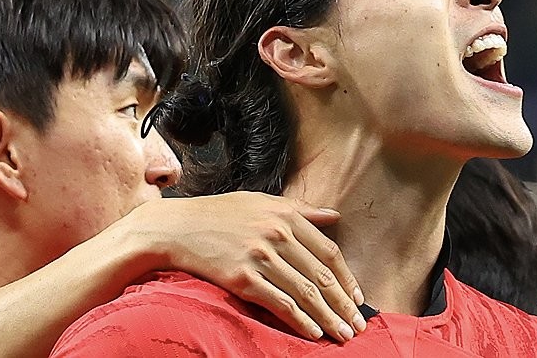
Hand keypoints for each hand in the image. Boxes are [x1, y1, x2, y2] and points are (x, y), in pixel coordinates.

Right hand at [124, 192, 365, 341]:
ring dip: (328, 318)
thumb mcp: (264, 201)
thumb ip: (302, 209)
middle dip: (343, 304)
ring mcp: (261, 257)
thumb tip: (334, 215)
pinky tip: (313, 332)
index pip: (329, 252)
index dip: (347, 278)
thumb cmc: (222, 213)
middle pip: (322, 276)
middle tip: (358, 325)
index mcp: (287, 216)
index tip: (358, 298)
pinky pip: (279, 303)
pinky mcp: (242, 278)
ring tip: (342, 335)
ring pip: (305, 293)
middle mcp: (278, 235)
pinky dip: (299, 320)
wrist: (178, 227)